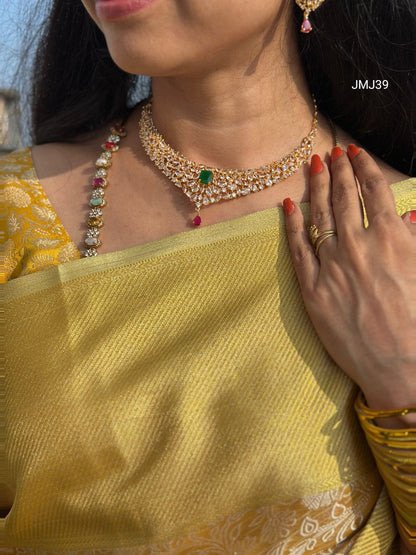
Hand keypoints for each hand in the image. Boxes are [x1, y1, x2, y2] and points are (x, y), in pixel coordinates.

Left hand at [283, 145, 415, 416]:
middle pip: (344, 197)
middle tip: (332, 151)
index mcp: (391, 238)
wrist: (401, 366)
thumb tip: (407, 215)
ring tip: (313, 167)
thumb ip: (414, 240)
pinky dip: (291, 225)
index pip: (373, 191)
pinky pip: (298, 249)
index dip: (363, 167)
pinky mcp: (312, 288)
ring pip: (319, 216)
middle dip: (338, 169)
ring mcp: (331, 265)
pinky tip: (288, 205)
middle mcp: (358, 245)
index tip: (355, 152)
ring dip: (316, 186)